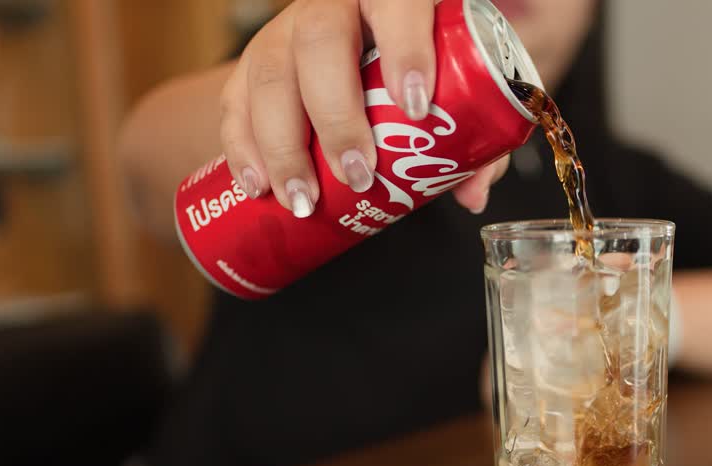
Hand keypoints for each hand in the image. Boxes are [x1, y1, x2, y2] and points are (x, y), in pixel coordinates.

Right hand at [220, 0, 508, 217]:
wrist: (373, 45)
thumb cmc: (418, 64)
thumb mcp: (457, 85)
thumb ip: (476, 133)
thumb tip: (472, 193)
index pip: (398, 3)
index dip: (407, 50)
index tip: (417, 107)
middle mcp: (334, 4)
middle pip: (321, 42)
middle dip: (336, 115)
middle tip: (358, 173)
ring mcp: (286, 30)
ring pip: (270, 73)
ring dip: (282, 145)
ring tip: (304, 199)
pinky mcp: (256, 63)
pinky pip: (236, 99)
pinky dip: (243, 148)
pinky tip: (257, 186)